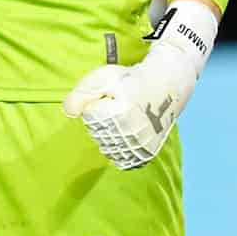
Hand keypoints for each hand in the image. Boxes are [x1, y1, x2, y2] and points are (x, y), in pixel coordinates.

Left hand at [62, 0, 216, 168]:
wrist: (168, 84)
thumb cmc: (133, 78)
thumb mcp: (104, 76)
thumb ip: (82, 93)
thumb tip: (69, 112)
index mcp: (117, 114)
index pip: (88, 115)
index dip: (96, 102)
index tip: (110, 96)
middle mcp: (129, 134)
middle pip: (96, 132)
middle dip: (101, 118)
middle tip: (119, 104)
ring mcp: (139, 146)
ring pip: (107, 146)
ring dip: (109, 134)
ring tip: (123, 117)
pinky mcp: (146, 154)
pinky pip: (122, 159)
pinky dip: (119, 149)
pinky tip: (124, 134)